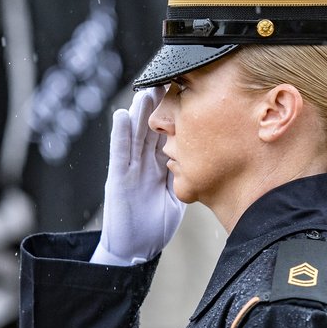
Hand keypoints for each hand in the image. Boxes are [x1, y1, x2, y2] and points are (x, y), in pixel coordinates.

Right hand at [90, 87, 185, 265]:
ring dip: (140, 112)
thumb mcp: (177, 198)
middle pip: (153, 127)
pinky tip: (122, 116)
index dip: (179, 114)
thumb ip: (187, 178)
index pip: (171, 134)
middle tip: (169, 77)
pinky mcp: (117, 178)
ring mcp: (130, 168)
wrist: (133, 250)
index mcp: (161, 166)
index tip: (190, 92)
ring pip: (136, 134)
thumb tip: (209, 162)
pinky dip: (120, 133)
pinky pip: (119, 152)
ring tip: (146, 89)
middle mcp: (144, 162)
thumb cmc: (154, 226)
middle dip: (161, 104)